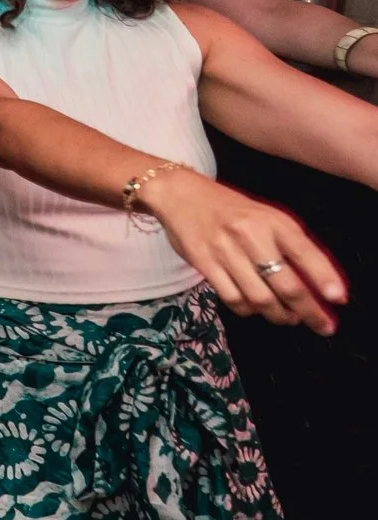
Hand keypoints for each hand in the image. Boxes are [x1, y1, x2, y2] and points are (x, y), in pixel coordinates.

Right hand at [142, 170, 346, 332]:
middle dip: (308, 311)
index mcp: (273, 221)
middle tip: (321, 325)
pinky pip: (232, 298)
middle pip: (286, 284)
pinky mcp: (204, 263)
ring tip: (288, 318)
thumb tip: (314, 286)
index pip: (306, 253)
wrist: (181, 195)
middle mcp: (250, 235)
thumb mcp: (265, 218)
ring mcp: (225, 250)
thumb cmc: (230, 210)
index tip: (338, 298)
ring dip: (279, 315)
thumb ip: (289, 246)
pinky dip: (248, 310)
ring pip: (260, 298)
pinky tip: (255, 308)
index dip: (325, 278)